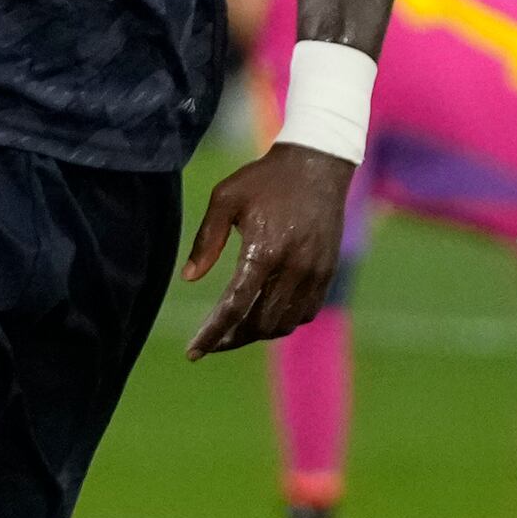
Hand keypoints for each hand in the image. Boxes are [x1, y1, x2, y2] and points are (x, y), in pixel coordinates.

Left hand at [182, 143, 352, 356]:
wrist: (317, 164)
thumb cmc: (264, 179)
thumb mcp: (225, 198)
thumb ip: (206, 240)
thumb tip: (188, 279)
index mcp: (264, 250)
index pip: (234, 307)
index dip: (211, 334)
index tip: (192, 352)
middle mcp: (293, 268)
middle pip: (259, 324)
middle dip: (231, 338)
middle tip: (211, 338)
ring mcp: (315, 273)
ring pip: (283, 324)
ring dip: (257, 333)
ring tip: (234, 328)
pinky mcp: (327, 272)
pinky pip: (304, 313)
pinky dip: (283, 321)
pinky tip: (264, 313)